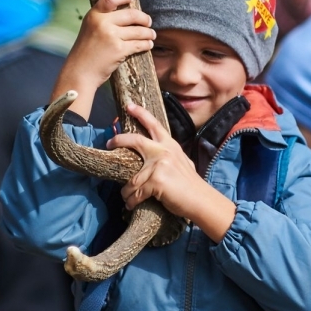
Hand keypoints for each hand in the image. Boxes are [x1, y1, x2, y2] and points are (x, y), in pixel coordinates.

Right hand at [49, 0, 154, 117]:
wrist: (80, 72)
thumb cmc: (86, 52)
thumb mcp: (90, 29)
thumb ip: (103, 19)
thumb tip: (127, 12)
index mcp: (94, 15)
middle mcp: (102, 23)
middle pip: (132, 14)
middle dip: (144, 18)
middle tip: (148, 22)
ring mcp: (111, 36)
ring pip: (139, 30)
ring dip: (149, 33)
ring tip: (151, 35)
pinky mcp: (119, 50)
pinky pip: (139, 44)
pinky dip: (147, 44)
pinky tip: (148, 45)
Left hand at [110, 103, 236, 241]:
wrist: (201, 200)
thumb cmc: (191, 186)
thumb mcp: (182, 163)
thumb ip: (168, 158)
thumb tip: (152, 162)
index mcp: (171, 146)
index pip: (155, 125)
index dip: (141, 114)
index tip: (129, 106)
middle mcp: (164, 151)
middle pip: (136, 140)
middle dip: (119, 140)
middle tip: (109, 142)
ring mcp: (159, 165)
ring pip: (132, 179)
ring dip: (126, 191)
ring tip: (126, 197)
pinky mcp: (156, 180)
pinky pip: (135, 192)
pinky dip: (132, 201)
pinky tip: (131, 204)